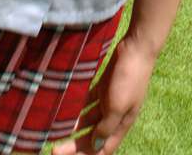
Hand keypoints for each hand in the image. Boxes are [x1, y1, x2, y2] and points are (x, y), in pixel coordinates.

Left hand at [52, 36, 156, 154]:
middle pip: (93, 137)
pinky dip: (77, 108)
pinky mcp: (104, 86)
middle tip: (55, 149)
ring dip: (74, 128)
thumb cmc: (130, 78)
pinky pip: (87, 102)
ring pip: (89, 120)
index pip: (102, 149)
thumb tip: (96, 145)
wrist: (136, 47)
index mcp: (122, 124)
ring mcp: (109, 100)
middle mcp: (115, 115)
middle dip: (75, 146)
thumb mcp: (119, 106)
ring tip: (56, 132)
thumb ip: (107, 127)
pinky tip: (64, 110)